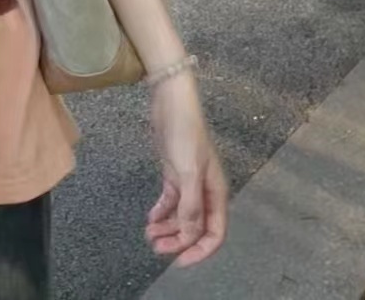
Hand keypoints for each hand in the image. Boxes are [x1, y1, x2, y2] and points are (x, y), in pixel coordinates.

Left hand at [145, 72, 227, 267]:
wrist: (172, 102)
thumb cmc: (185, 134)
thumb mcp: (189, 171)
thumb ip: (191, 205)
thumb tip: (191, 234)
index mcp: (215, 193)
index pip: (214, 233)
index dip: (200, 250)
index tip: (180, 262)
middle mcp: (204, 191)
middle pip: (195, 227)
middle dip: (178, 241)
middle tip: (156, 248)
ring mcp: (189, 182)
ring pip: (181, 215)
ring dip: (167, 228)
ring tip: (149, 235)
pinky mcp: (174, 172)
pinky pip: (170, 200)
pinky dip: (162, 211)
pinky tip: (150, 218)